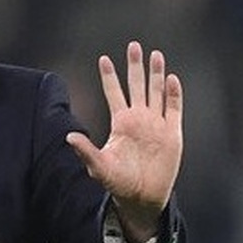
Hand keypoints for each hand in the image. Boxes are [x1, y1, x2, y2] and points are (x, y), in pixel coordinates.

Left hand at [66, 41, 183, 240]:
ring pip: (156, 92)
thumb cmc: (118, 183)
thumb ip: (86, 151)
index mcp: (121, 123)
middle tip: (134, 45)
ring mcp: (156, 125)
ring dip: (156, 74)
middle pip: (137, 86)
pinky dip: (173, 94)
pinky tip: (171, 78)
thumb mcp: (99, 167)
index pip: (114, 93)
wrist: (143, 198)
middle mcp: (139, 119)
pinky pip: (173, 109)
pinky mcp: (172, 134)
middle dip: (135, 66)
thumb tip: (68, 137)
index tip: (103, 58)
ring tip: (155, 54)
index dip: (109, 76)